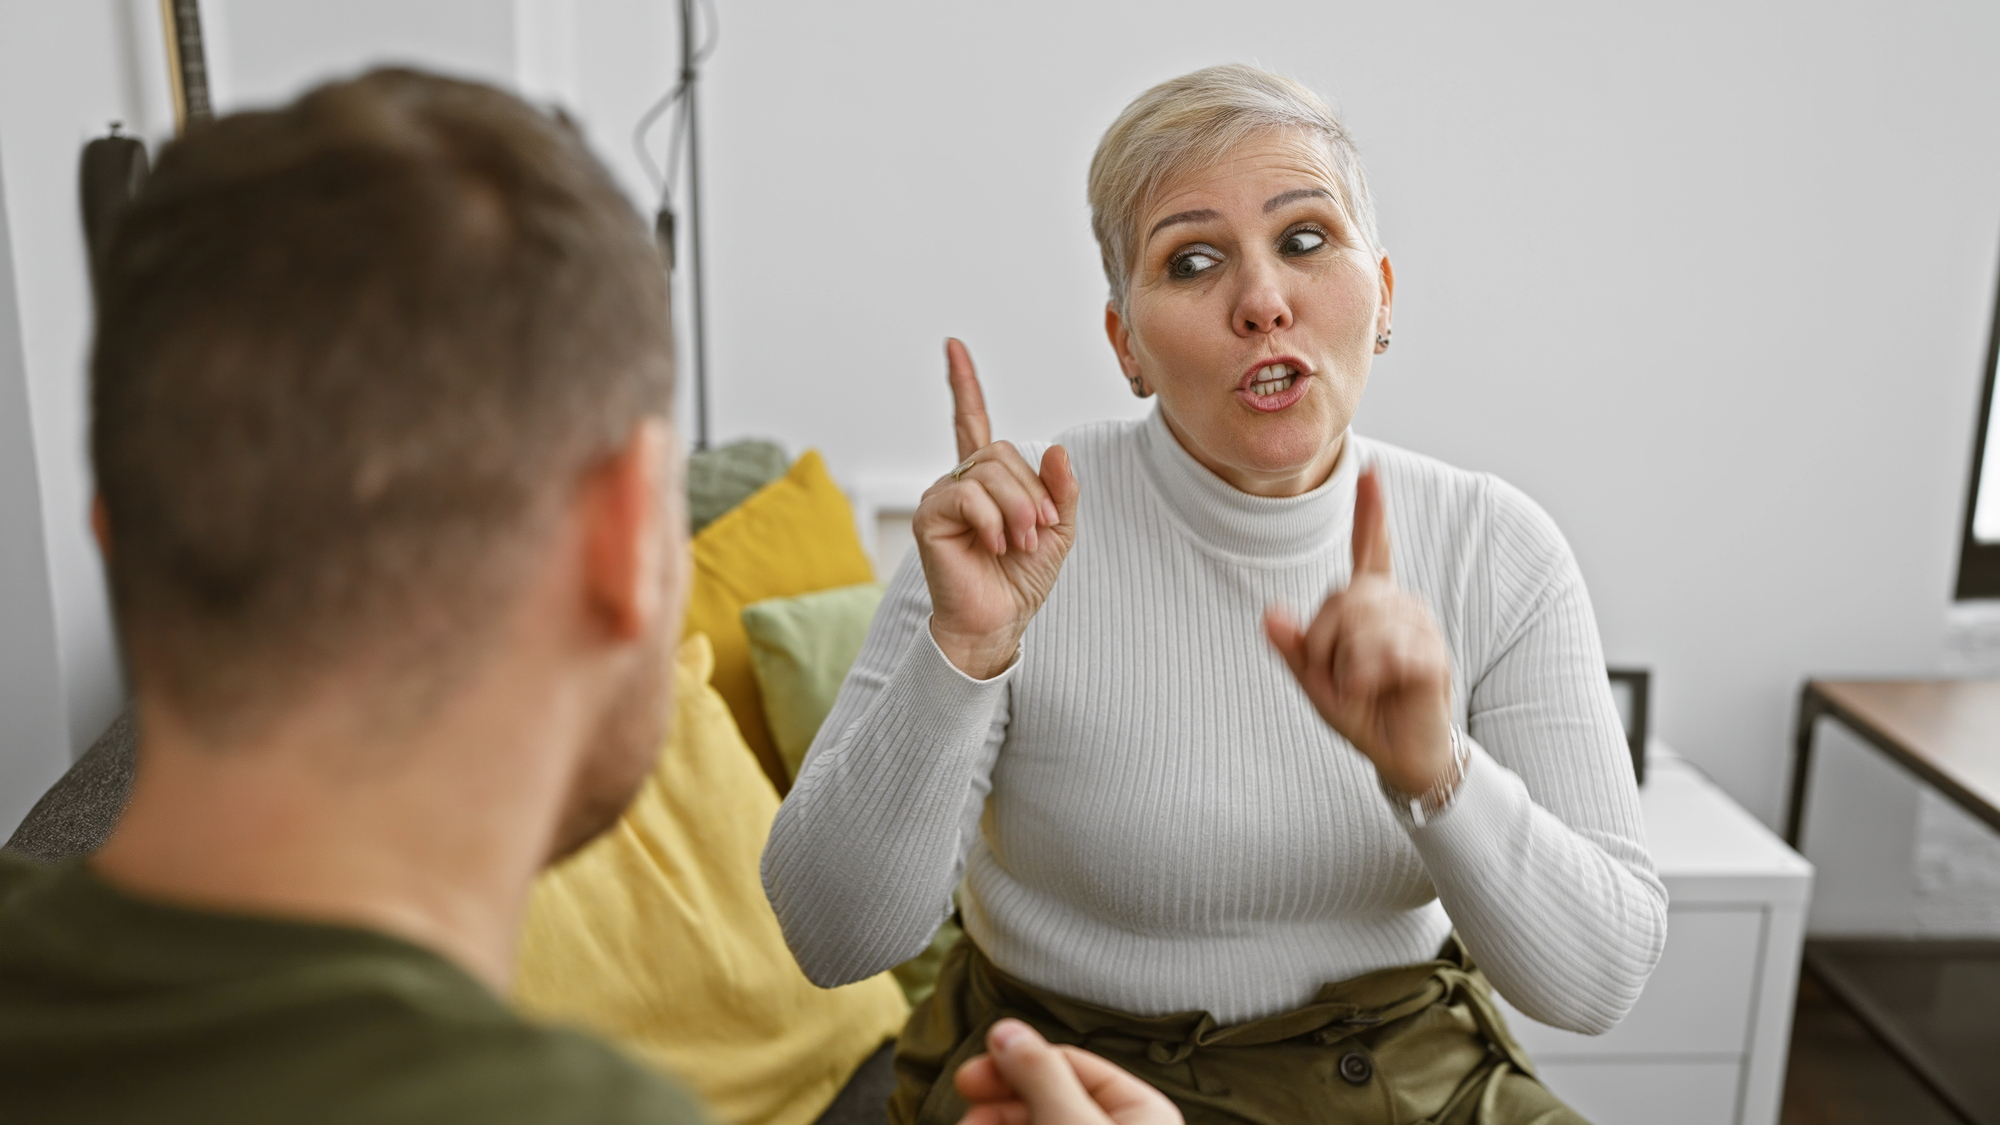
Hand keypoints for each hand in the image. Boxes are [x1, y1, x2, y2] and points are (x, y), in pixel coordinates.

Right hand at [916, 339, 1079, 678]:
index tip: (953, 346)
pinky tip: (993, 546)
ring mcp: (941, 496)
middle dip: (1031, 492)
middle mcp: (960, 480)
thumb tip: (1059, 450)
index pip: (972, 421)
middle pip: (1002, 452)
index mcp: (988, 480)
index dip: (964, 385)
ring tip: (1019, 543)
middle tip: (1036, 533)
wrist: (998, 622)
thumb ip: (1061, 489)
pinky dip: (992, 521)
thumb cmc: (1021, 579)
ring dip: (1017, 509)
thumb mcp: (1058, 529)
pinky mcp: (929, 516)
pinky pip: (968, 495)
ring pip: (990, 471)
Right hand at [954, 1019, 1181, 1124]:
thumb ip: (1040, 1074)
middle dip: (1000, 1100)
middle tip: (964, 1111)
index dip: (1016, 1062)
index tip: (969, 1075)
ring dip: (995, 1123)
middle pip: (1048, 1095)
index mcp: (1142, 1110)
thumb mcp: (1070, 1124)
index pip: (1069, 1064)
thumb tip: (1005, 1028)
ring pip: (1035, 1122)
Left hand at [1263, 468, 1455, 795]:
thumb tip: (1270, 614)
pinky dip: (1366, 676)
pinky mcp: (1432, 655)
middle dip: (1323, 642)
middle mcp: (1399, 605)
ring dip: (1345, 665)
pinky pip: (1384, 652)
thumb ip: (1293, 648)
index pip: (1372, 549)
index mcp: (1371, 604)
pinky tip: (1376, 688)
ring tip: (1360, 686)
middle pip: (1342, 597)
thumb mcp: (1314, 682)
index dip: (1371, 511)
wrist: (1400, 754)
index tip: (1371, 470)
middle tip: (1337, 676)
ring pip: (1360, 625)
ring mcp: (1419, 627)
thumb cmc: (1362, 712)